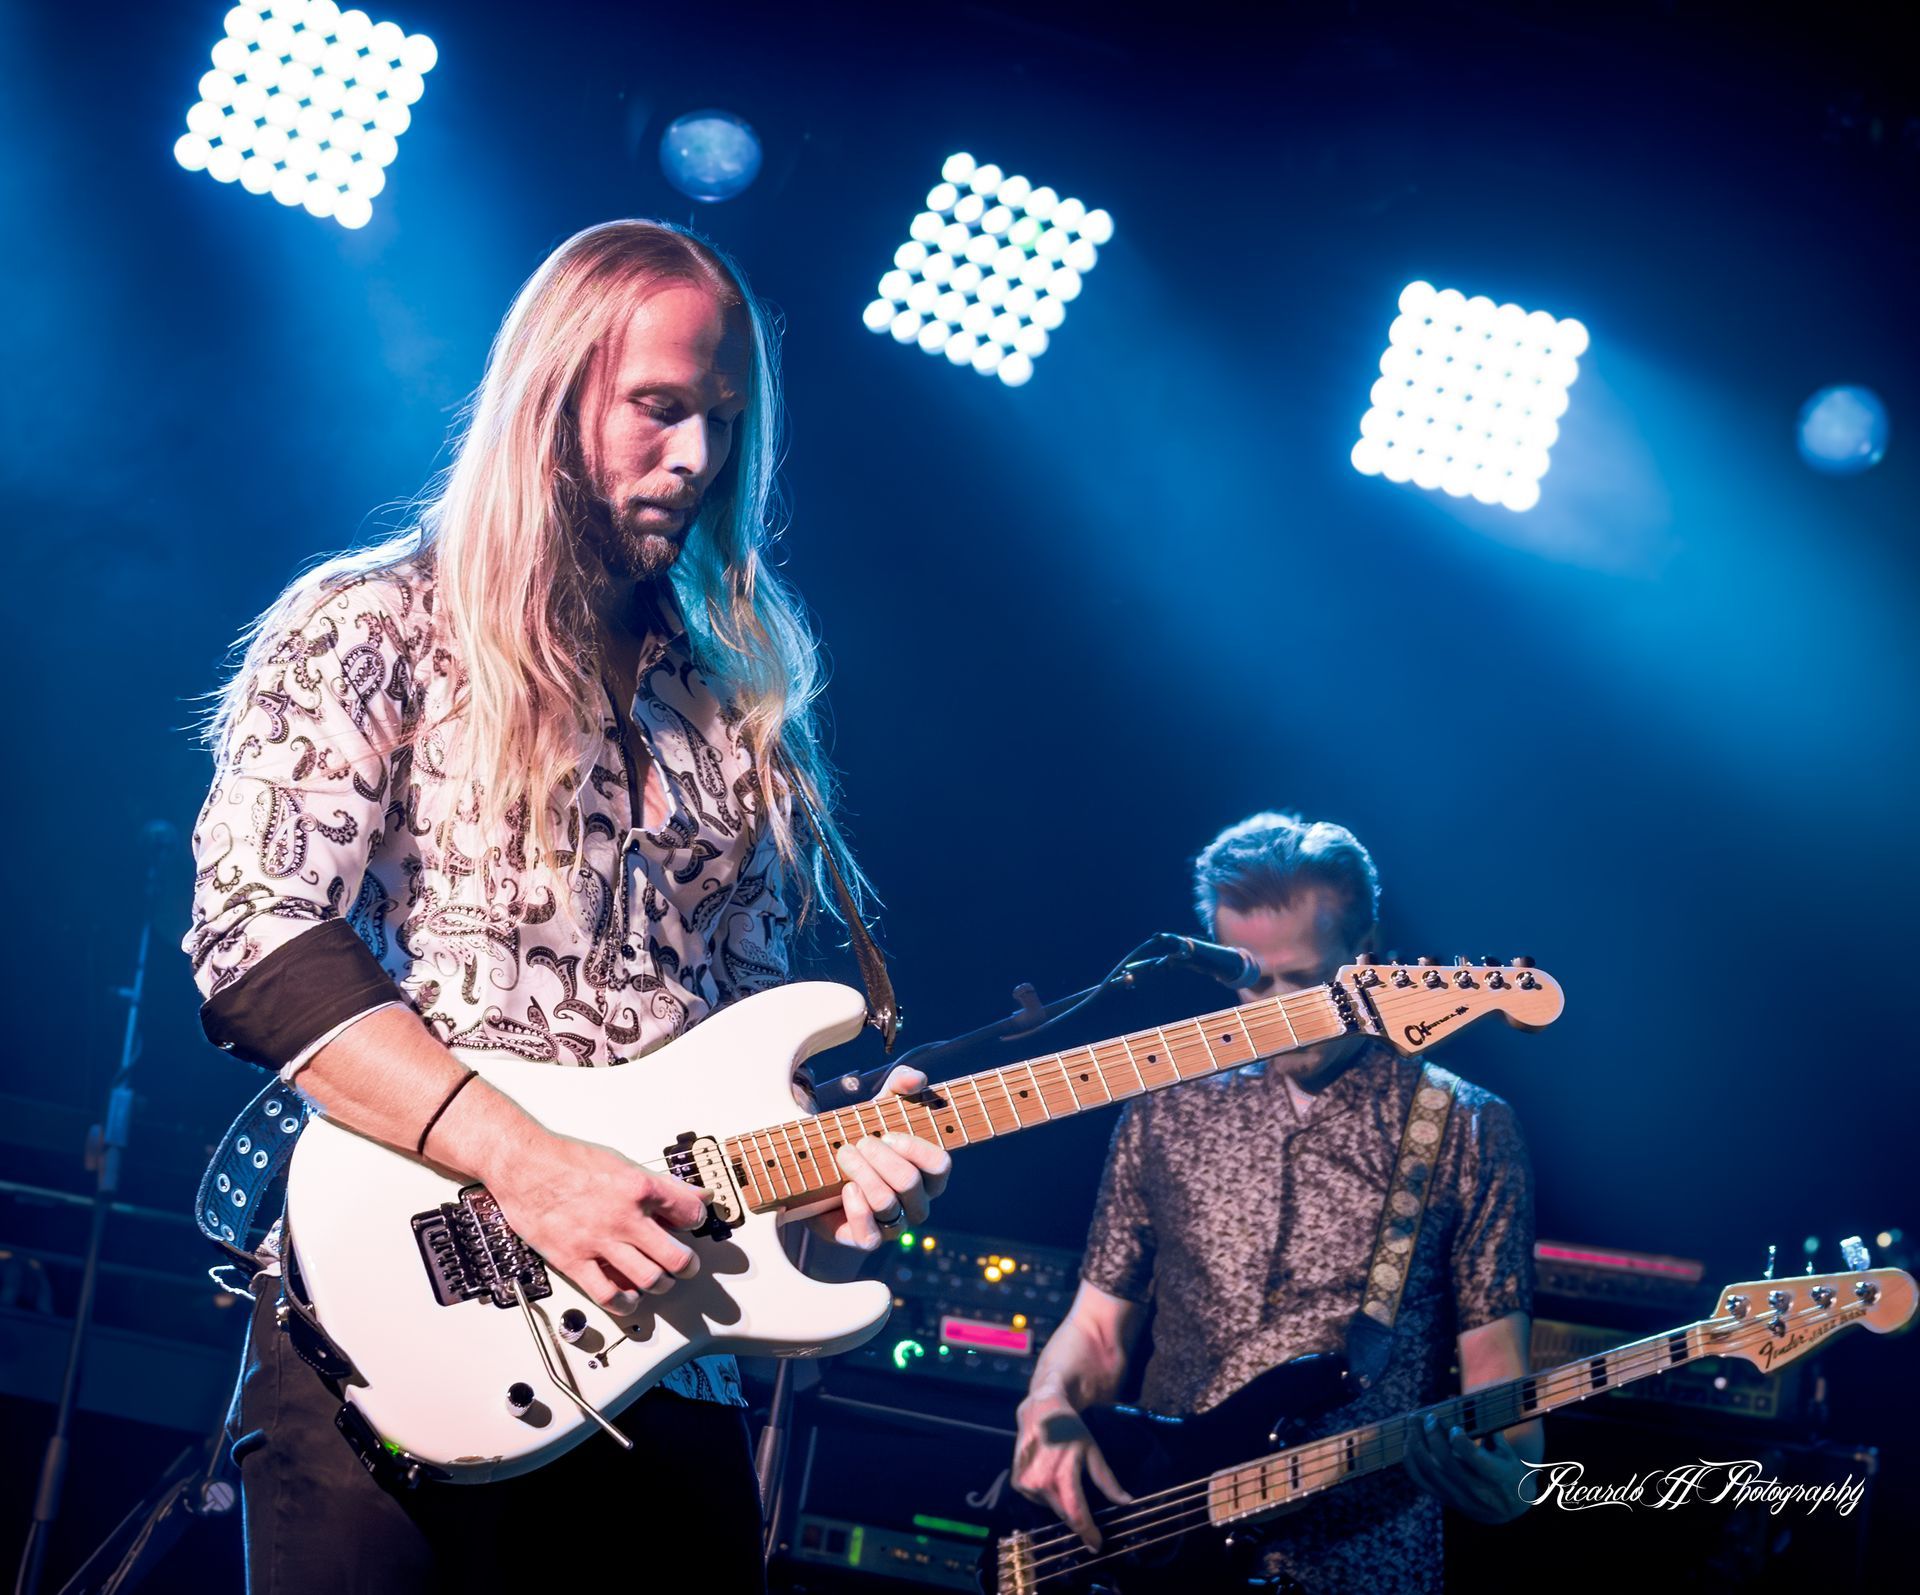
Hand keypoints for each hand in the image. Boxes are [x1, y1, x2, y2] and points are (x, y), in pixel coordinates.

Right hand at [479, 1123, 708, 1315]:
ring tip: (659, 1279)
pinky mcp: (573, 1261)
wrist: (524, 1166)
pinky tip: (629, 1296)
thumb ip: (662, 1185)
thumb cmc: (568, 1161)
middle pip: (675, 1257)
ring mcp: (599, 1242)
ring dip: (661, 1283)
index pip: (690, 1214)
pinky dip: (626, 1302)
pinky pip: (608, 1294)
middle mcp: (624, 1217)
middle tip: (687, 1265)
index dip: (696, 1221)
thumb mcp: (623, 1163)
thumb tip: (695, 1195)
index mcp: (639, 1187)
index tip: (692, 1225)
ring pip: (649, 1279)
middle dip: (688, 1265)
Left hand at [806, 1064, 951, 1250]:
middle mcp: (918, 1202)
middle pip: (909, 1182)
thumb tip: (916, 1078)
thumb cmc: (863, 1139)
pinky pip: (870, 1234)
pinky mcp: (868, 1239)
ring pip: (886, 1203)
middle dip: (880, 1158)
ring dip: (861, 1173)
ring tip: (844, 1155)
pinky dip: (856, 1207)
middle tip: (859, 1142)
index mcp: (929, 1174)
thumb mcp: (880, 1107)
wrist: (824, 1172)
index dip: (914, 1148)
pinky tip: (845, 1188)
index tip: (888, 1133)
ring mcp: (895, 1224)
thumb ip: (900, 1087)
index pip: (940, 1165)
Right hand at [1012, 1391, 1131, 1547]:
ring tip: (1065, 1481)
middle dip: (1078, 1521)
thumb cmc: (1070, 1429)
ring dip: (1061, 1504)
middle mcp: (1041, 1483)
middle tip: (1088, 1526)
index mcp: (1063, 1475)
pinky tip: (1050, 1477)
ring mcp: (1026, 1484)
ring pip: (1051, 1508)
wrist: (1041, 1410)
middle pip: (1064, 1514)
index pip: (1076, 1515)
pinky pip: (1037, 1500)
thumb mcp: (1092, 1451)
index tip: (1096, 1545)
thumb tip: (1126, 1502)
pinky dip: (1047, 1495)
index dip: (1088, 1533)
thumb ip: (1107, 1480)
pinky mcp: (1018, 1483)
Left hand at [1402, 1411, 1531, 1523]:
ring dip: (1416, 1443)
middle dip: (1432, 1435)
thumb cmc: (1510, 1476)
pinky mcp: (1444, 1498)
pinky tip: (1410, 1442)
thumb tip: (1472, 1412)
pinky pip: (1420, 1480)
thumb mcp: (1511, 1456)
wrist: (1510, 1513)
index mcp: (1496, 1475)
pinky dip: (1410, 1460)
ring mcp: (1457, 1495)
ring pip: (1428, 1470)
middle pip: (1444, 1462)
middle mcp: (1475, 1488)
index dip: (1459, 1440)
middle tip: (1428, 1417)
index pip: (1473, 1458)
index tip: (1455, 1426)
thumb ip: (1492, 1435)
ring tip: (1414, 1423)